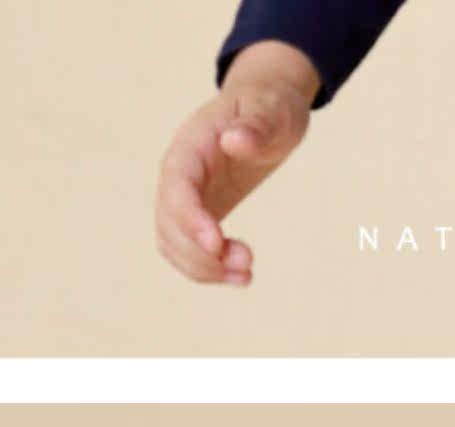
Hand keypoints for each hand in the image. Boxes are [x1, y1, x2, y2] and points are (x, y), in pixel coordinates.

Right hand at [154, 41, 318, 285]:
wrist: (265, 112)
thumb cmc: (268, 107)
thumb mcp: (270, 110)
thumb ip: (254, 126)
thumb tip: (234, 140)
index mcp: (191, 145)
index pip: (177, 185)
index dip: (190, 217)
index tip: (217, 245)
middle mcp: (179, 173)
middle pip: (168, 222)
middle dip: (201, 253)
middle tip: (248, 263)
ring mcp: (185, 197)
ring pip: (173, 244)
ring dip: (205, 269)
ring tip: (247, 275)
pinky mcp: (197, 216)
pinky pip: (188, 252)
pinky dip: (210, 271)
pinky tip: (241, 276)